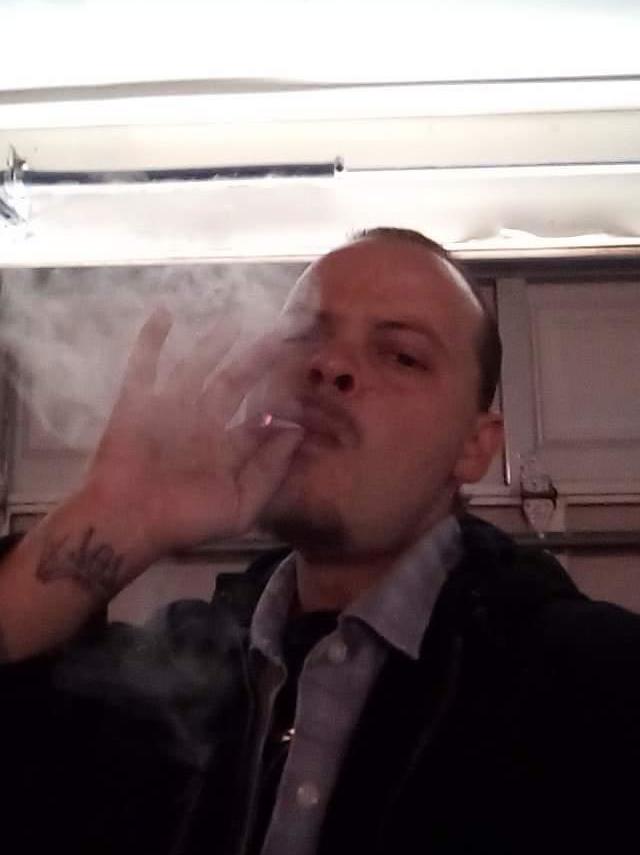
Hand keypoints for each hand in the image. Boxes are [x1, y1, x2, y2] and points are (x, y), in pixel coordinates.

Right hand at [84, 308, 303, 564]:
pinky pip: (144, 366)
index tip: (304, 363)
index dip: (281, 390)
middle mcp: (203, 424)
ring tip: (233, 321)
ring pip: (196, 368)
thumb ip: (269, 470)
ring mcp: (170, 410)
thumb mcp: (240, 506)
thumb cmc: (185, 521)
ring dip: (213, 345)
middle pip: (234, 382)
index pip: (259, 412)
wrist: (126, 524)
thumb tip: (296, 431)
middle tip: (280, 330)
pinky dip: (150, 341)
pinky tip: (164, 313)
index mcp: (227, 447)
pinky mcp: (137, 402)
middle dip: (257, 358)